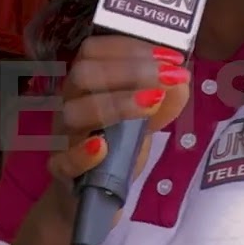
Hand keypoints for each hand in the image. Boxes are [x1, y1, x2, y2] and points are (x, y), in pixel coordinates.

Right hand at [41, 36, 191, 227]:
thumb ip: (165, 98)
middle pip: (84, 74)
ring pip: (74, 112)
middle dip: (130, 70)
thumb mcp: (146, 119)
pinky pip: (63, 161)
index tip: (172, 57)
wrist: (90, 197)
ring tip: (153, 102)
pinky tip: (102, 147)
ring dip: (116, 103)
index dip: (132, 48)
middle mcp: (71, 102)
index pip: (95, 50)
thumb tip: (181, 76)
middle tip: (169, 75)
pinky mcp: (62, 173)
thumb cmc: (117, 147)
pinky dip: (82, 153)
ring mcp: (63, 137)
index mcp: (87, 83)